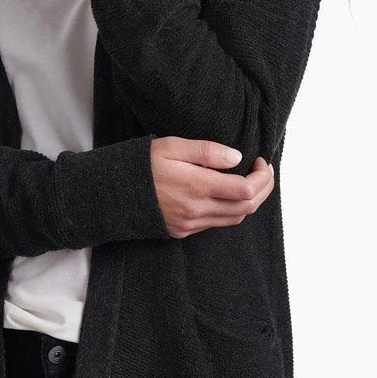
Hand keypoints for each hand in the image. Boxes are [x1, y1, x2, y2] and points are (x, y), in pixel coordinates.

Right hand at [149, 137, 274, 238]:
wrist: (111, 193)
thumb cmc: (141, 165)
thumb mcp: (172, 146)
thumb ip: (207, 151)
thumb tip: (236, 157)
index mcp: (197, 186)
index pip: (246, 189)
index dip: (262, 177)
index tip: (261, 162)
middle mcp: (197, 209)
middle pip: (247, 207)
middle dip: (264, 190)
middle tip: (265, 172)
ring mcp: (190, 224)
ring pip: (234, 218)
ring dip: (250, 202)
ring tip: (252, 182)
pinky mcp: (183, 231)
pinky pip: (216, 224)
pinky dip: (231, 210)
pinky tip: (228, 194)